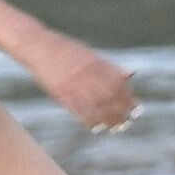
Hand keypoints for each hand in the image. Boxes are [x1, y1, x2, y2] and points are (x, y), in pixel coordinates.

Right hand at [23, 28, 141, 134]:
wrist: (38, 45)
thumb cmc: (66, 50)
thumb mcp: (90, 54)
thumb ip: (110, 66)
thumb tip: (130, 74)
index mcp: (96, 62)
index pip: (118, 83)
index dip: (129, 98)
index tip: (136, 109)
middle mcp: (87, 72)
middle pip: (109, 96)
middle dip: (120, 112)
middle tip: (126, 124)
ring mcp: (73, 82)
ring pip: (95, 105)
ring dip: (107, 119)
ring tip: (114, 129)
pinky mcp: (60, 91)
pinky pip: (77, 109)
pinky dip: (88, 120)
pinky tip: (95, 127)